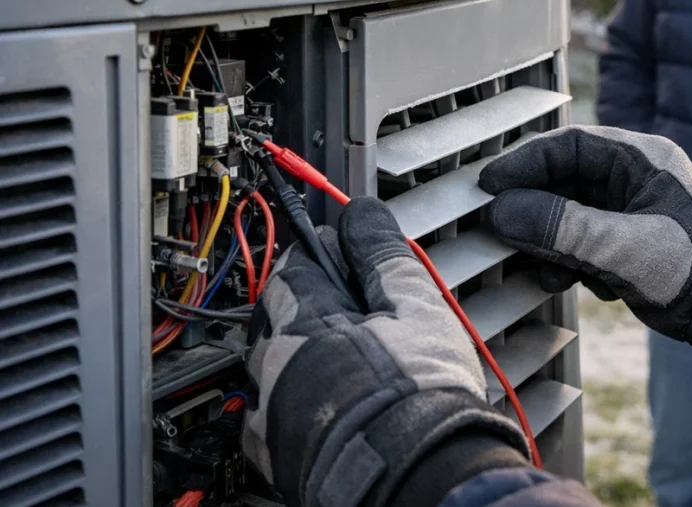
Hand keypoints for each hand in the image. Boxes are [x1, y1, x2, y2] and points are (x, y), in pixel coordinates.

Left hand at [242, 198, 528, 506]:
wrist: (422, 478)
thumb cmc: (422, 399)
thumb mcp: (416, 307)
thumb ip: (383, 256)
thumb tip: (363, 215)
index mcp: (306, 322)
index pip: (293, 266)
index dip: (318, 254)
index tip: (337, 254)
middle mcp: (275, 366)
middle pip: (273, 315)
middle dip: (304, 305)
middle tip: (347, 311)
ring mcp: (270, 416)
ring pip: (268, 367)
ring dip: (297, 356)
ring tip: (346, 364)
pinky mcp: (275, 459)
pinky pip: (269, 417)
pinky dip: (293, 405)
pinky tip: (331, 408)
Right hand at [480, 125, 691, 406]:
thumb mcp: (623, 248)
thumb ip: (562, 228)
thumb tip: (502, 212)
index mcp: (641, 160)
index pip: (569, 146)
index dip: (524, 163)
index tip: (489, 186)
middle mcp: (635, 179)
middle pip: (565, 181)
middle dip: (532, 208)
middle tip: (497, 229)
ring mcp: (633, 211)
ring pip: (572, 215)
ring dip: (548, 240)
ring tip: (533, 266)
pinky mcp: (632, 243)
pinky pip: (586, 241)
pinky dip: (570, 261)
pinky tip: (571, 282)